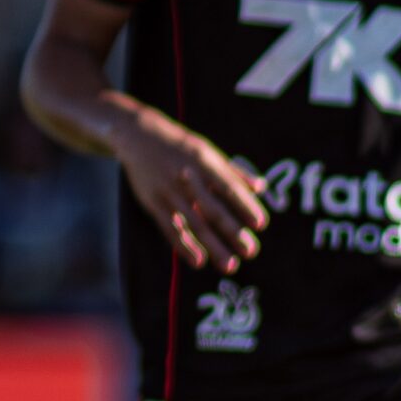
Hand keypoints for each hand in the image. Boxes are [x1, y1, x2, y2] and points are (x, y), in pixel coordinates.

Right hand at [111, 106, 268, 271]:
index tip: (261, 224)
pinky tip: (199, 261)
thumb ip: (234, 172)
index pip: (229, 187)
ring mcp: (168, 192)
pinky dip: (185, 246)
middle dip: (233, 232)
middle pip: (213, 209)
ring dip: (213, 246)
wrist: (139, 135)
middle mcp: (187, 177)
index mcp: (204, 161)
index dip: (245, 206)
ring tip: (230, 265)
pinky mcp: (153, 203)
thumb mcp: (207, 151)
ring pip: (194, 223)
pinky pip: (171, 228)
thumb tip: (261, 188)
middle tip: (251, 251)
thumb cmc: (180, 146)